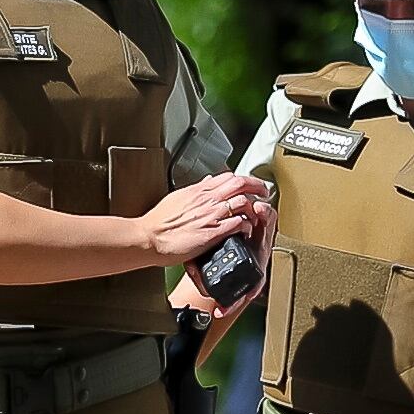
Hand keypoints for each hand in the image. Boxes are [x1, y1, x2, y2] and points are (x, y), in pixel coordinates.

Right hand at [140, 172, 272, 265]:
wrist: (149, 237)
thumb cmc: (158, 222)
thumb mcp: (177, 198)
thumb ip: (195, 191)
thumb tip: (206, 183)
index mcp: (199, 190)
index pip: (229, 176)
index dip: (244, 179)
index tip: (251, 183)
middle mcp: (207, 200)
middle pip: (240, 184)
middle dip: (257, 187)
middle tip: (264, 192)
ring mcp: (211, 215)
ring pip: (243, 202)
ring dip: (255, 207)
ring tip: (259, 212)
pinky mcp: (213, 232)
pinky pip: (238, 223)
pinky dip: (247, 225)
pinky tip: (248, 229)